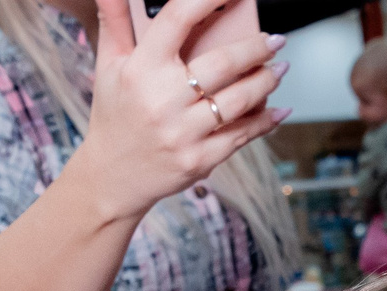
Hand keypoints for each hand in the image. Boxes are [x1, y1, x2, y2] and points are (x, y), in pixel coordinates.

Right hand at [81, 0, 287, 223]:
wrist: (111, 177)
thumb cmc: (115, 115)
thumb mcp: (108, 65)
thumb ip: (114, 20)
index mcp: (141, 69)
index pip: (177, 20)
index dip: (208, 0)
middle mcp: (162, 100)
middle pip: (222, 64)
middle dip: (256, 49)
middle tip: (274, 40)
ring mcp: (183, 133)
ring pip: (238, 100)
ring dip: (266, 82)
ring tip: (279, 69)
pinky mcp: (198, 160)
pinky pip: (240, 136)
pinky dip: (264, 121)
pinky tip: (278, 110)